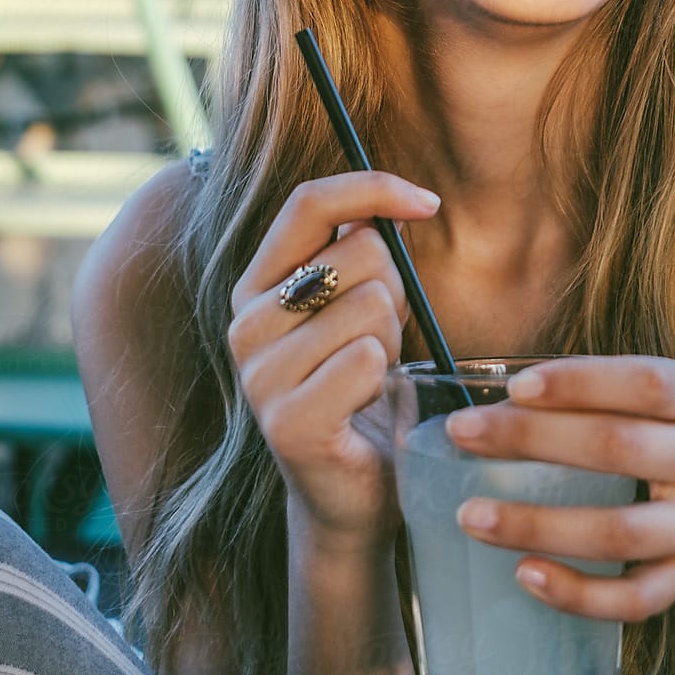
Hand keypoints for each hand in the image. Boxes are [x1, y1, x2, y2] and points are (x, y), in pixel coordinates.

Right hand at [227, 171, 440, 545]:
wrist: (355, 486)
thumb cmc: (363, 385)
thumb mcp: (363, 305)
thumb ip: (365, 253)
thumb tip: (397, 202)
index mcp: (259, 284)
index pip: (309, 203)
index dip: (373, 187)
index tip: (427, 203)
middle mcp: (247, 322)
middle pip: (360, 253)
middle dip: (395, 292)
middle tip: (380, 342)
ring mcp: (259, 374)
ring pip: (371, 306)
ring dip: (392, 341)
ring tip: (372, 376)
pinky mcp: (286, 422)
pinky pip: (366, 359)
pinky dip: (385, 379)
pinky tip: (366, 406)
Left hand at [447, 355, 674, 620]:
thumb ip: (629, 391)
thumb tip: (523, 389)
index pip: (644, 382)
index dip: (580, 383)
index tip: (516, 385)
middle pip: (618, 449)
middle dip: (533, 441)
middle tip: (464, 435)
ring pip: (618, 532)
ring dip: (538, 525)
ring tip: (472, 517)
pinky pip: (634, 598)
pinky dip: (578, 593)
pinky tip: (526, 576)